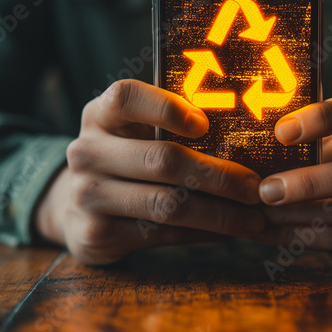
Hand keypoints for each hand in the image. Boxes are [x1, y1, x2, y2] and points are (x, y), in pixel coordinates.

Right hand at [34, 80, 264, 264]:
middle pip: (162, 159)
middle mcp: (87, 151)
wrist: (76, 207)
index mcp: (100, 115)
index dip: (166, 107)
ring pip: (166, 203)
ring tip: (253, 218)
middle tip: (255, 186)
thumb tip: (244, 130)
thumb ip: (170, 122)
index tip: (205, 124)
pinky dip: (202, 234)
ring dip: (218, 213)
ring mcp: (88, 194)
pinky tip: (227, 232)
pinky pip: (160, 234)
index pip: (126, 97)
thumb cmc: (125, 158)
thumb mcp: (134, 131)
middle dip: (218, 175)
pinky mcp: (96, 233)